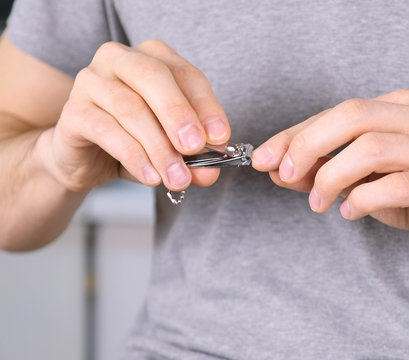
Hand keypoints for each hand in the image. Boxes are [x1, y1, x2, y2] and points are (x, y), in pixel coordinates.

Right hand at [37, 40, 229, 191]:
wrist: (86, 159)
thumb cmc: (134, 141)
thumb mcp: (171, 147)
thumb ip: (193, 157)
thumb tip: (210, 172)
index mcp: (153, 57)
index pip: (186, 75)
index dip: (206, 106)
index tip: (220, 137)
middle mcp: (119, 59)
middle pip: (153, 77)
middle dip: (178, 114)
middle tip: (195, 148)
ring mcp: (91, 82)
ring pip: (130, 108)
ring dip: (159, 147)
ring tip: (177, 177)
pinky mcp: (73, 112)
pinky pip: (106, 130)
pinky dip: (133, 155)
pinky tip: (150, 176)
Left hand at [252, 89, 408, 261]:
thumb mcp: (363, 177)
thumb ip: (321, 168)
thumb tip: (275, 169)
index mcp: (400, 107)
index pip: (337, 112)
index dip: (294, 134)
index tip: (262, 159)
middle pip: (353, 116)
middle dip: (307, 145)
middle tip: (283, 176)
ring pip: (371, 148)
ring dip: (331, 177)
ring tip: (319, 203)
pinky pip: (394, 185)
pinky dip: (361, 199)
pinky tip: (350, 211)